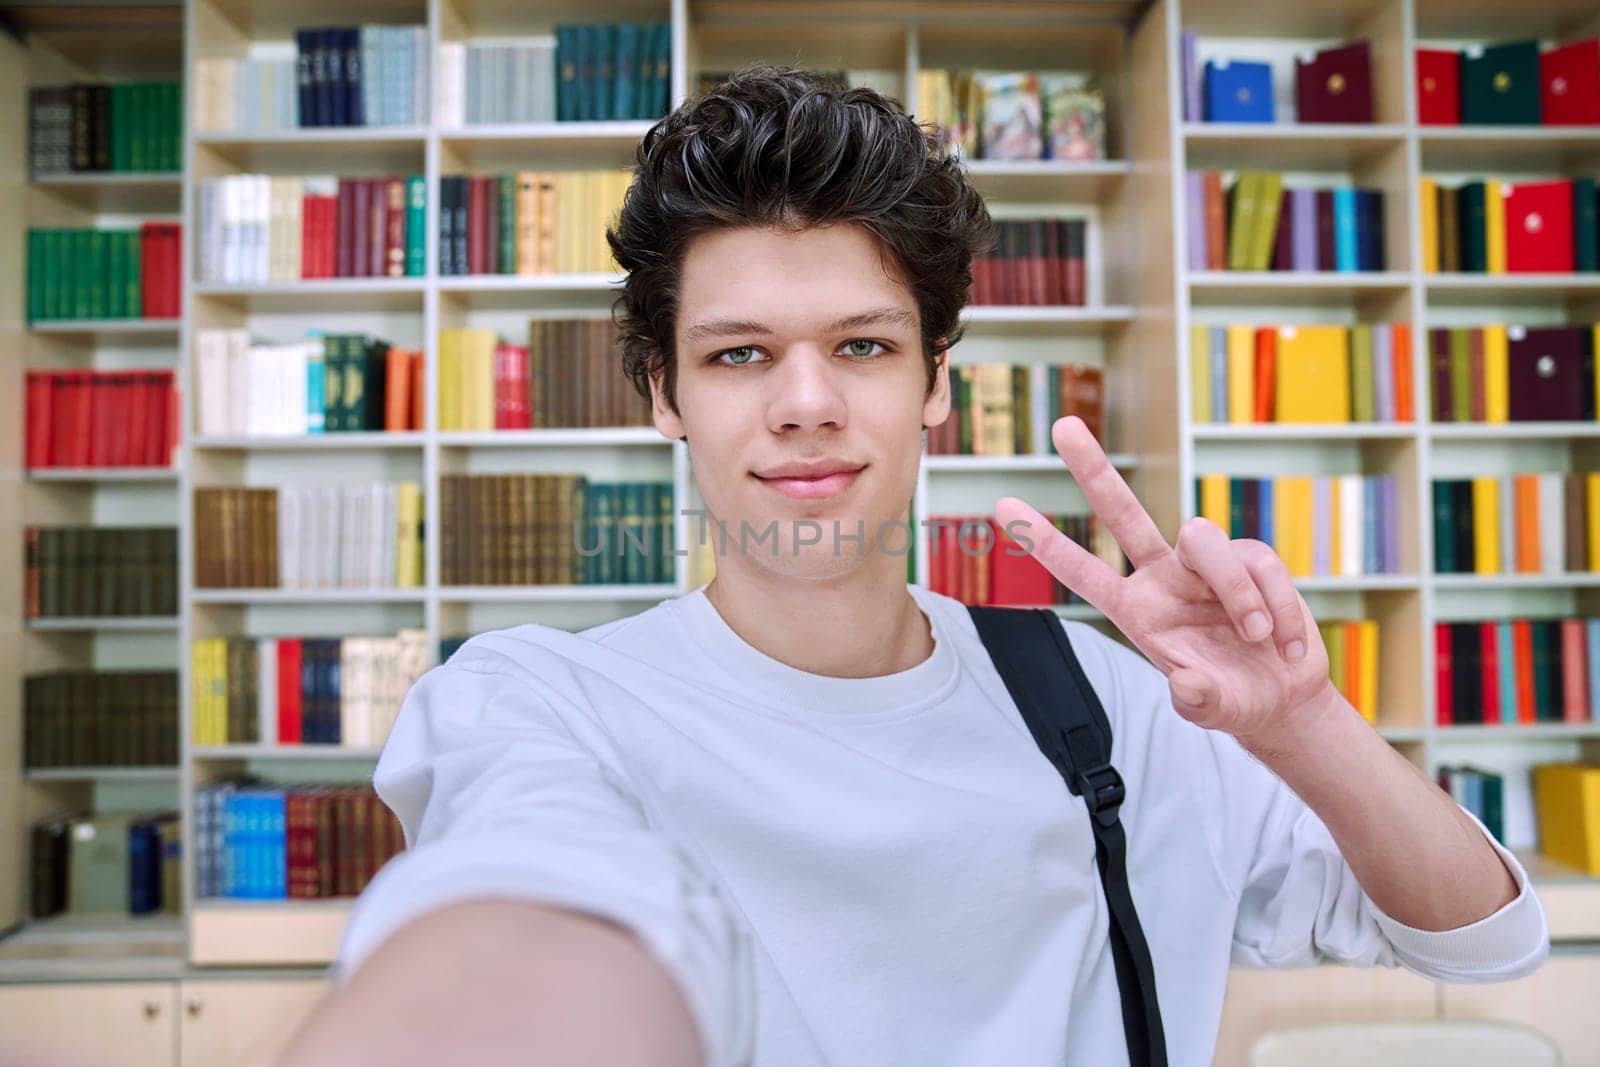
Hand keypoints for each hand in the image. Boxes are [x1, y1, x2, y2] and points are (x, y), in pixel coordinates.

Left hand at [994, 416, 1338, 746]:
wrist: (1284, 697)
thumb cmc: (1233, 700)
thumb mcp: (1212, 708)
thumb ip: (1197, 700)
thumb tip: (1185, 685)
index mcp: (1137, 610)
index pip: (1083, 571)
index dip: (1044, 542)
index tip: (1003, 506)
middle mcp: (1164, 577)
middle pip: (1123, 513)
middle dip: (1092, 469)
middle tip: (1061, 425)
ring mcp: (1206, 565)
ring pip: (1206, 539)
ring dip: (1238, 594)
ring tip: (1257, 640)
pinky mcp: (1252, 560)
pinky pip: (1263, 567)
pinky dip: (1281, 612)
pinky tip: (1287, 648)